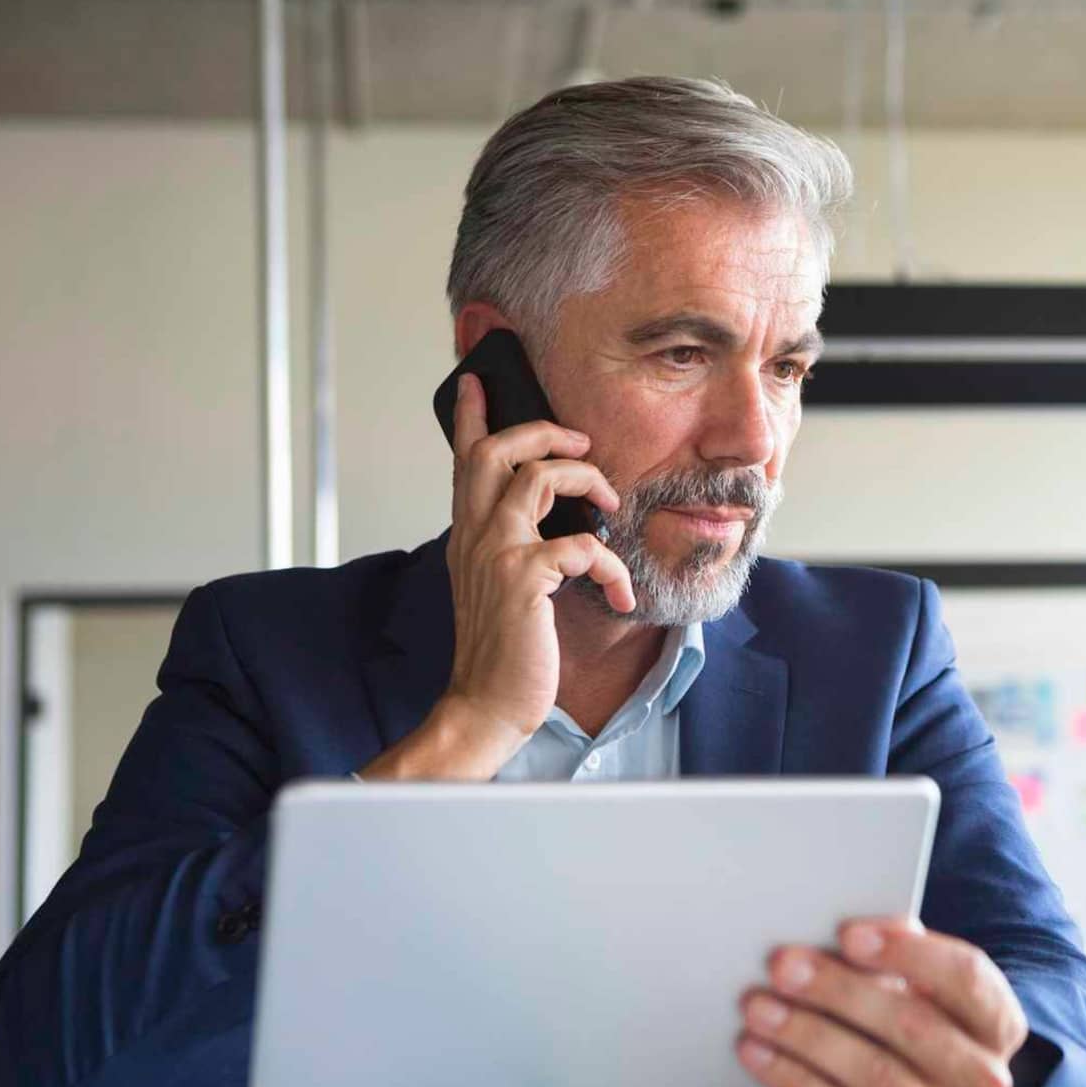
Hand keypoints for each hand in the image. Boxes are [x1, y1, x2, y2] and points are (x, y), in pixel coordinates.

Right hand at [360, 372, 632, 780]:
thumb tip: (554, 523)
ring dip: (585, 481)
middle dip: (543, 431)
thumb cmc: (504, 651)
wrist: (486, 706)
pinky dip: (611, 566)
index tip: (476, 381)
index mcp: (469, 536)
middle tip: (580, 440)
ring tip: (610, 504)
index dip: (470, 417)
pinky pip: (581, 546)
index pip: (464, 462)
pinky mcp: (524, 580)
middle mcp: (475, 536)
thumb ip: (514, 549)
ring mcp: (496, 554)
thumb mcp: (502, 588)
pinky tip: (620, 593)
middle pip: (498, 450)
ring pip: (537, 477)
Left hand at [737, 919, 1028, 1086]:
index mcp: (999, 1021)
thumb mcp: (926, 980)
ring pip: (873, 1075)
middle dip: (840, 992)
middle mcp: (982, 1078)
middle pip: (912, 1026)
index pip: (964, 978)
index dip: (906, 953)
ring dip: (807, 1037)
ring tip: (759, 1008)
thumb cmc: (922, 1016)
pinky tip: (758, 1052)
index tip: (847, 934)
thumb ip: (902, 948)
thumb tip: (854, 933)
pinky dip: (792, 1082)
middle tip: (783, 966)